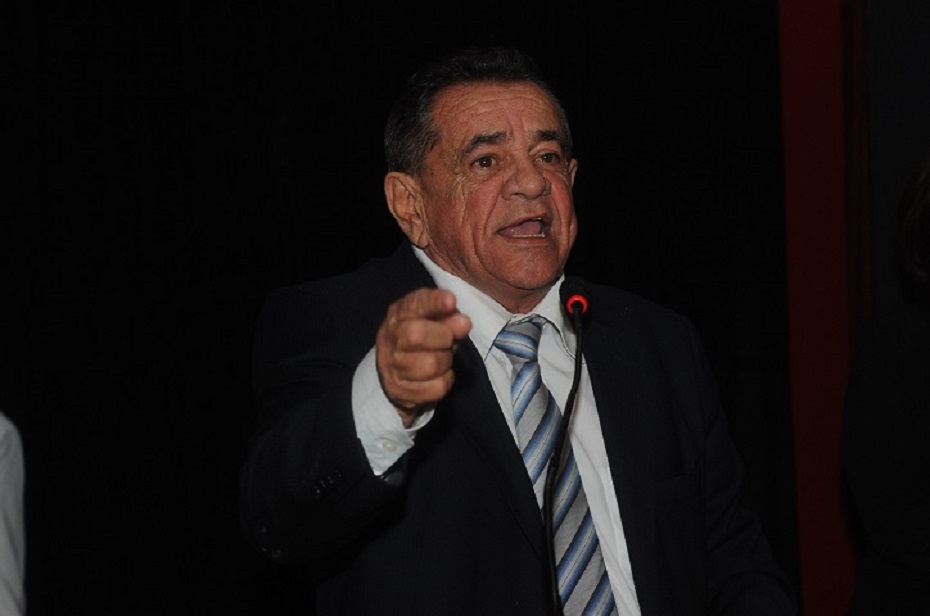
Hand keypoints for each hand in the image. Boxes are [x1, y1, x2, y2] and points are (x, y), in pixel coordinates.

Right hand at [376, 288, 471, 426]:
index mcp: (399, 315)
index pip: (414, 304)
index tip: (451, 301)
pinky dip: (445, 380)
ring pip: (430, 365)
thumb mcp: (435, 322)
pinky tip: (439, 375)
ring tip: (443, 357)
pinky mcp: (400, 391)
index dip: (434, 302)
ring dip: (446, 361)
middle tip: (450, 339)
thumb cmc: (423, 340)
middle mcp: (390, 339)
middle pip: (417, 334)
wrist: (397, 372)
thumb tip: (463, 322)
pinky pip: (437, 387)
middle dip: (443, 336)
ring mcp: (392, 367)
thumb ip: (450, 318)